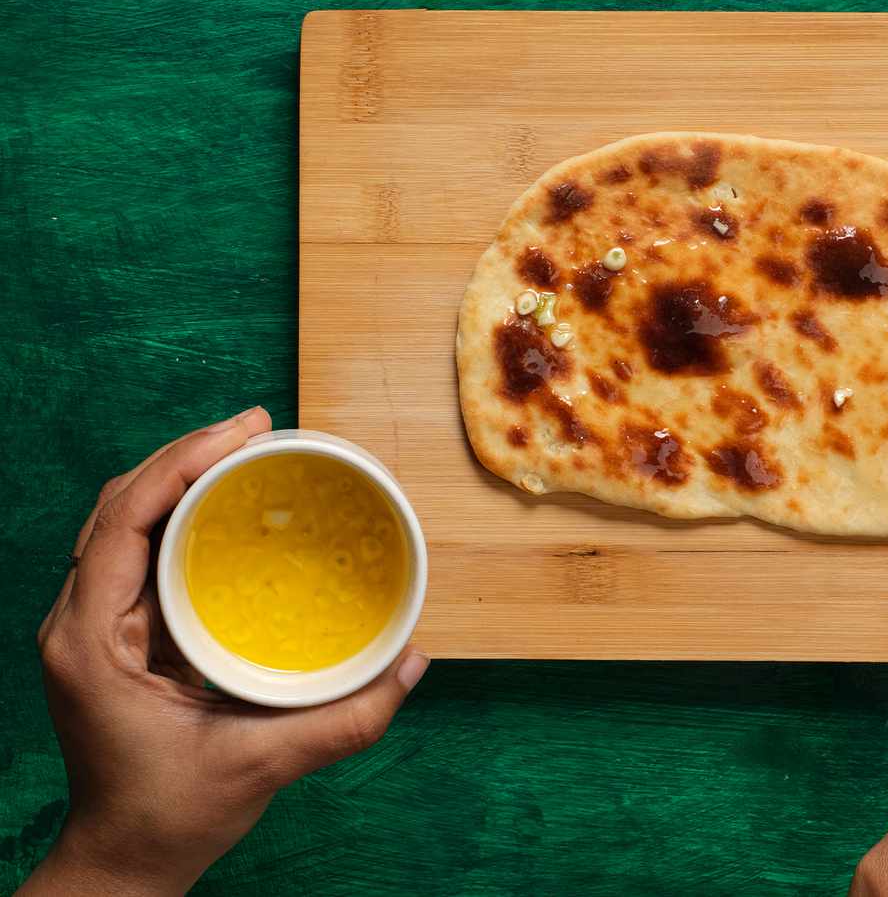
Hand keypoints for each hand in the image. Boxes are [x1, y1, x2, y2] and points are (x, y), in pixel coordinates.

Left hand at [21, 410, 430, 896]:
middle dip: (187, 453)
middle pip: (122, 503)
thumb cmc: (168, 817)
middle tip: (259, 427)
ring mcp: (94, 624)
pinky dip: (181, 513)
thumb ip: (344, 720)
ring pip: (127, 519)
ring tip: (247, 449)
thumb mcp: (261, 766)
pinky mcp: (117, 633)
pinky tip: (227, 504)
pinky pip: (142, 549)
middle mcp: (81, 620)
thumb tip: (413, 661)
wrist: (124, 860)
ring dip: (181, 475)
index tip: (243, 433)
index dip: (179, 463)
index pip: (123, 520)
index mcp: (91, 640)